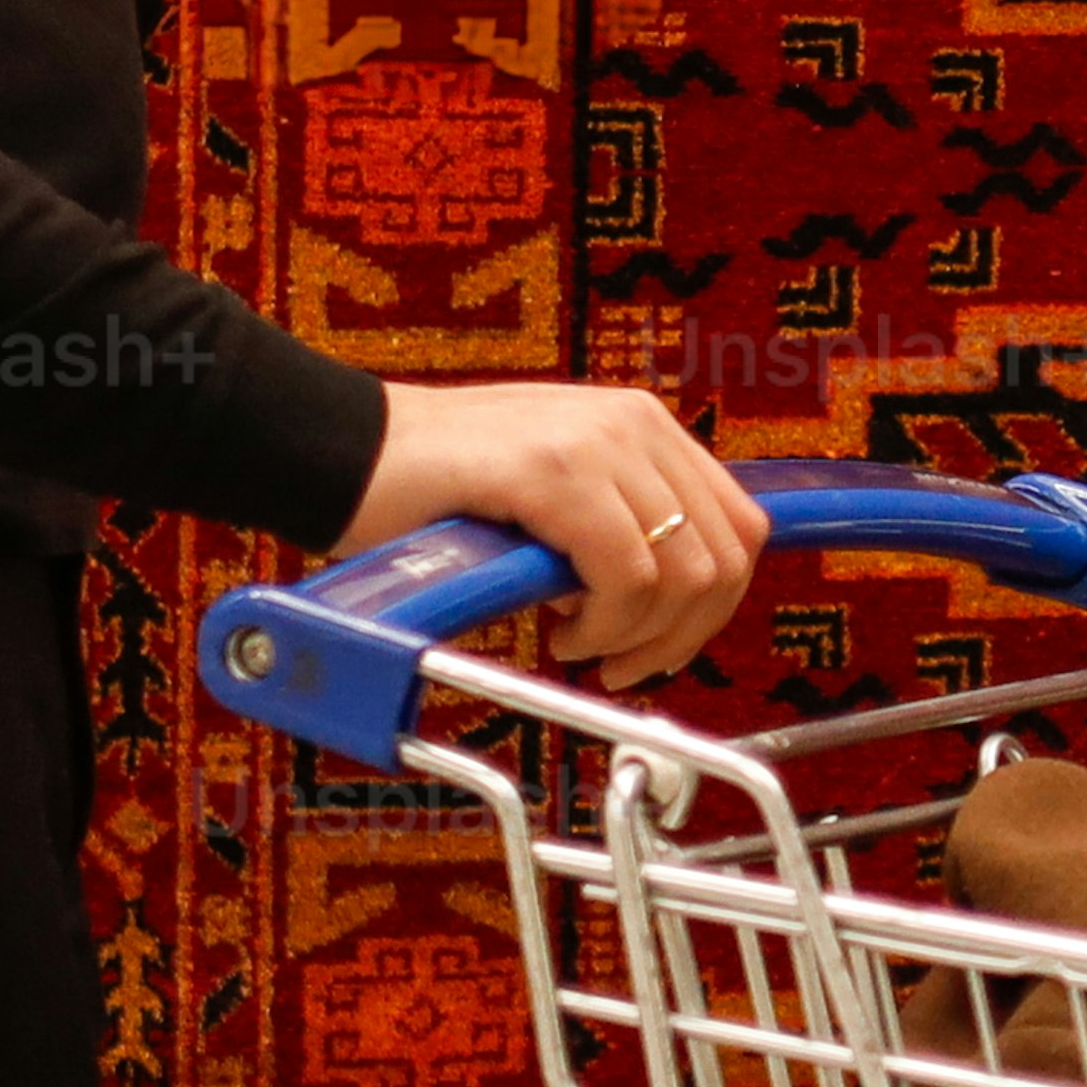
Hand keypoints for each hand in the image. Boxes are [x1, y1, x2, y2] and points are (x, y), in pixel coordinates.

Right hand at [341, 380, 769, 677]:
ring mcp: (597, 441)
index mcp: (643, 427)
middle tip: (616, 663)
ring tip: (575, 641)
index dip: (712, 607)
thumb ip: (621, 529)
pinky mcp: (552, 470)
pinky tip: (556, 627)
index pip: (739, 528)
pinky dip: (602, 625)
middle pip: (725, 559)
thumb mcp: (559, 502)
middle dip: (679, 635)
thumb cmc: (441, 492)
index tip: (659, 646)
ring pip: (684, 574)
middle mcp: (634, 423)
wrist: (347, 454)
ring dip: (635, 635)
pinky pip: (626, 575)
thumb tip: (676, 608)